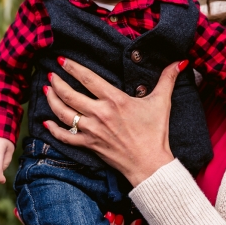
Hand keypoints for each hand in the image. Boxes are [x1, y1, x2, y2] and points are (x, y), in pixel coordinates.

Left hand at [41, 57, 184, 185]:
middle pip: (70, 95)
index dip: (73, 67)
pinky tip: (45, 122)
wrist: (150, 164)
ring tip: (47, 91)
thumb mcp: (162, 103)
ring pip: (63, 114)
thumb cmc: (156, 133)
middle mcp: (99, 114)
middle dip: (57, 82)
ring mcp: (92, 131)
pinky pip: (65, 137)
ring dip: (52, 101)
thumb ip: (167, 79)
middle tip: (50, 73)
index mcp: (114, 100)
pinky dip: (53, 130)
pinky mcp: (89, 146)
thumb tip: (180, 61)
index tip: (62, 59)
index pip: (88, 79)